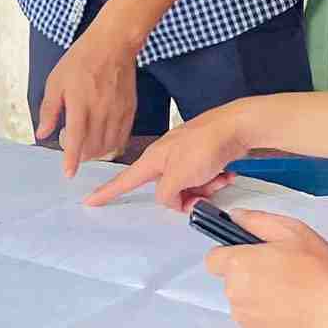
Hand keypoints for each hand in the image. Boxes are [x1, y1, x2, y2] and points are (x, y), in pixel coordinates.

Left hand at [36, 7, 143, 178]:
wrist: (112, 45)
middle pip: (93, 146)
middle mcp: (101, 109)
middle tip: (73, 148)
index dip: (72, 159)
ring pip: (109, 145)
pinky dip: (112, 145)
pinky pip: (122, 137)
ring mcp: (117, 111)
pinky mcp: (129, 110)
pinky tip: (104, 141)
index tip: (69, 173)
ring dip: (96, 153)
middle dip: (82, 155)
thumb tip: (42, 133)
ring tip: (87, 146)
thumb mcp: (56, 81)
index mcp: (80, 102)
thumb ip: (49, 110)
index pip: (77, 138)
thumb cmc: (81, 60)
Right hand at [84, 102, 250, 209]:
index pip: (125, 180)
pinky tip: (226, 173)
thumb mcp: (179, 176)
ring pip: (188, 189)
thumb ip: (166, 194)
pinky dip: (216, 180)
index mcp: (154, 160)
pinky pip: (204, 180)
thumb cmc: (206, 145)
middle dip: (187, 197)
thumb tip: (171, 200)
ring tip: (218, 177)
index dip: (107, 192)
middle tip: (203, 189)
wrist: (237, 126)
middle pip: (167, 192)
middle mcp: (166, 159)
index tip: (89, 201)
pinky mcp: (202, 158)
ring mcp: (184, 158)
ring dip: (205, 189)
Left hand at [205, 212, 327, 327]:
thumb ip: (257, 221)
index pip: (213, 258)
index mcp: (239, 264)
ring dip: (257, 295)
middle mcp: (235, 293)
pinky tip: (291, 309)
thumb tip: (236, 216)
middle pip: (231, 279)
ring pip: (242, 301)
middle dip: (249, 273)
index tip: (249, 252)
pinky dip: (266, 315)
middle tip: (281, 269)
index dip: (230, 252)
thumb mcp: (292, 231)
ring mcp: (245, 318)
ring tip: (290, 290)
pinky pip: (253, 320)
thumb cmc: (320, 273)